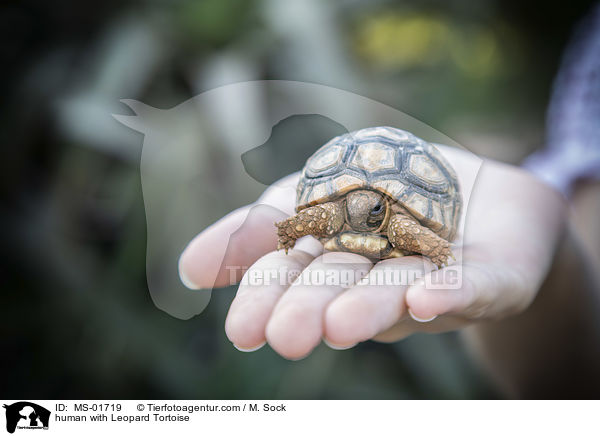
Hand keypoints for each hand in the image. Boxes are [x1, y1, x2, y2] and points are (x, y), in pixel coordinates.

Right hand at [178, 147, 565, 359]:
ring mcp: (437, 277)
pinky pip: (478, 286)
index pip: (294, 277)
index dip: (268, 298)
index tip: (241, 330)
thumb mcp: (313, 192)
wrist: (481, 190)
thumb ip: (259, 227)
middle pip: (342, 288)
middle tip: (286, 336)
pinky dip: (454, 293)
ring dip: (372, 306)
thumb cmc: (387, 191)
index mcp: (336, 259)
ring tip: (341, 324)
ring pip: (402, 291)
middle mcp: (380, 277)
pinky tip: (429, 300)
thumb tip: (187, 267)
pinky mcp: (494, 276)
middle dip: (313, 309)